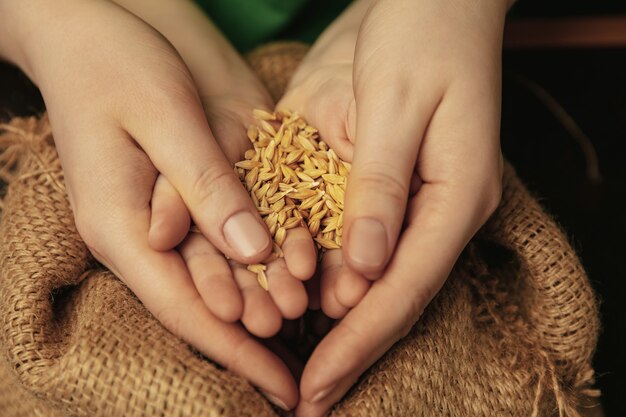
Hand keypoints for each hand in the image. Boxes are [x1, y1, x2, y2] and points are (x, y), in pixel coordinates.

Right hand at [0, 0, 316, 408]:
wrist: (109, 17)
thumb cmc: (110, 58)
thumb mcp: (158, 114)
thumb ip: (202, 184)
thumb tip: (250, 249)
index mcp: (122, 225)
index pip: (183, 307)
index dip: (233, 350)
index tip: (280, 387)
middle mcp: (156, 228)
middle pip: (211, 297)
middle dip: (262, 328)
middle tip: (311, 354)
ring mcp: (187, 205)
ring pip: (235, 266)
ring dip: (276, 292)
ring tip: (319, 315)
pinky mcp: (214, 179)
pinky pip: (247, 223)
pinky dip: (279, 248)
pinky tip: (311, 264)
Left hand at [280, 0, 505, 414]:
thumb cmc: (423, 36)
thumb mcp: (398, 105)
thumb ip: (380, 187)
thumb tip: (363, 270)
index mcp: (454, 198)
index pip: (404, 286)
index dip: (361, 339)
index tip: (320, 382)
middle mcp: (426, 209)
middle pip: (383, 293)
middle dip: (342, 346)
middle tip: (303, 398)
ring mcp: (394, 197)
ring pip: (357, 271)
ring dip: (319, 316)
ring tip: (284, 359)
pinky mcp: (363, 179)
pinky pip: (336, 233)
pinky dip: (309, 267)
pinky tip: (280, 296)